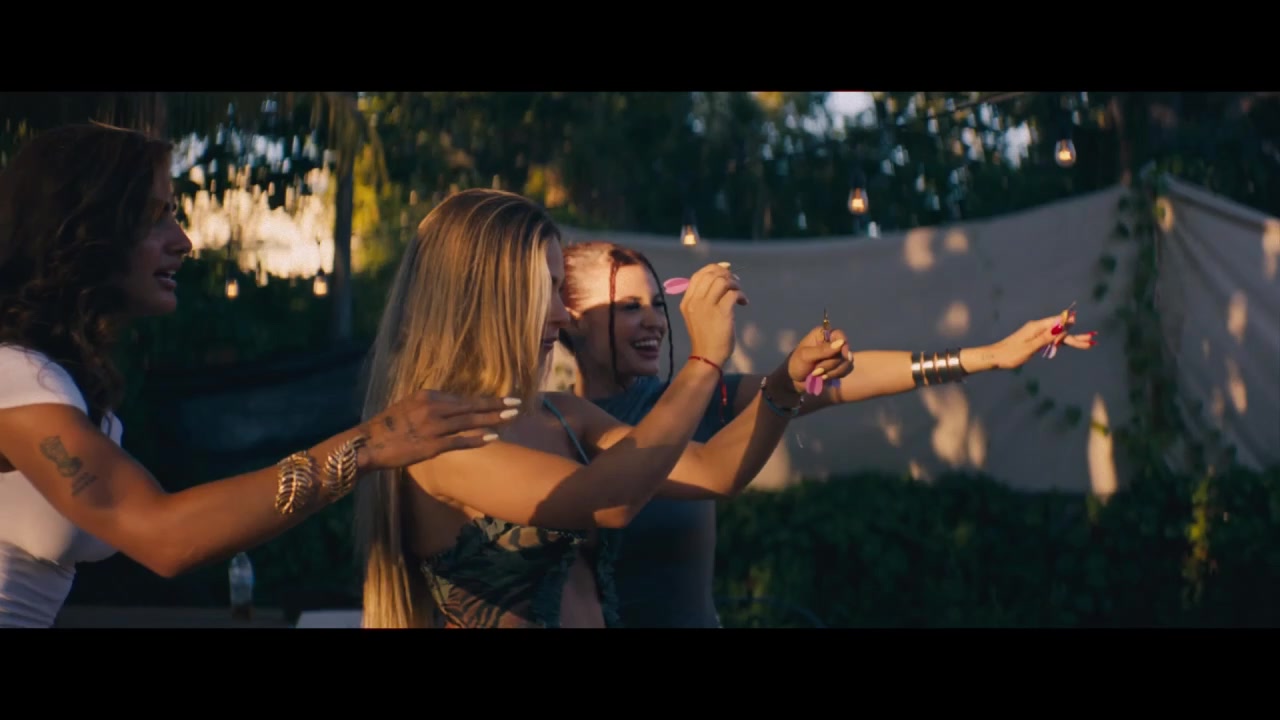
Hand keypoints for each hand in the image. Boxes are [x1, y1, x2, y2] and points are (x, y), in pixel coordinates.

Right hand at [359, 390, 521, 470]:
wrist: (369, 444)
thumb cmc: (388, 427)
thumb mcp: (409, 407)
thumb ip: (431, 406)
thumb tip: (452, 409)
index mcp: (427, 396)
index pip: (462, 398)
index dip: (484, 399)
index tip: (501, 398)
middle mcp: (433, 408)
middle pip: (471, 405)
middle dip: (496, 404)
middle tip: (517, 402)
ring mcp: (434, 426)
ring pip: (470, 421)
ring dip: (493, 418)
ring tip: (512, 416)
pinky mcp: (432, 445)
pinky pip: (460, 440)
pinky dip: (477, 438)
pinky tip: (493, 437)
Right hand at [681, 261, 747, 366]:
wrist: (707, 356)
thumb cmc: (704, 337)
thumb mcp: (696, 315)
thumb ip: (703, 298)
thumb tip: (720, 279)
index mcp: (687, 301)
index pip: (698, 275)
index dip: (714, 268)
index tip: (726, 270)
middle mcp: (695, 301)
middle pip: (711, 275)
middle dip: (726, 274)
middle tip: (735, 283)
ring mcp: (707, 307)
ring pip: (722, 281)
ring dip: (735, 283)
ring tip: (739, 293)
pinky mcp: (722, 313)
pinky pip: (733, 294)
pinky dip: (741, 294)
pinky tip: (743, 302)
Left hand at [786, 324, 854, 395]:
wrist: (794, 380)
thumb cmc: (797, 363)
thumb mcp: (806, 356)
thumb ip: (823, 350)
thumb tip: (841, 343)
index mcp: (822, 334)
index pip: (839, 335)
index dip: (844, 345)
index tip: (844, 356)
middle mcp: (832, 343)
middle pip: (843, 352)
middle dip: (829, 365)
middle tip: (815, 370)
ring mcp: (837, 355)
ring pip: (845, 363)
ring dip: (831, 372)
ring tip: (817, 375)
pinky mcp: (839, 366)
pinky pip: (845, 371)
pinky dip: (835, 376)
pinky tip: (824, 378)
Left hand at [985, 307, 1096, 369]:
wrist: (994, 357)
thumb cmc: (1009, 354)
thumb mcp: (1029, 347)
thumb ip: (1046, 337)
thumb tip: (1062, 326)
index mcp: (1037, 327)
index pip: (1059, 323)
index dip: (1071, 328)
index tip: (1084, 336)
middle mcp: (1038, 327)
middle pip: (1061, 329)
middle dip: (1076, 335)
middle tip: (1093, 340)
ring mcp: (1036, 333)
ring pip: (1057, 335)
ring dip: (1072, 339)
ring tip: (1088, 343)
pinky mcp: (1034, 339)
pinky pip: (1051, 339)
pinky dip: (1061, 342)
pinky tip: (1069, 344)